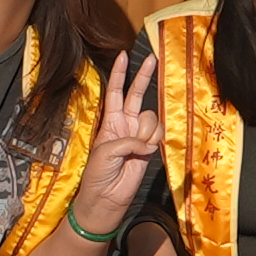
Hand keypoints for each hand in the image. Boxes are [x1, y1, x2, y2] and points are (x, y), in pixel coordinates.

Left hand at [81, 50, 160, 221]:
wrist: (106, 200)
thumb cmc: (97, 175)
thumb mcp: (105, 152)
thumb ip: (127, 140)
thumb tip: (148, 142)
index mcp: (109, 122)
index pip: (116, 92)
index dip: (120, 74)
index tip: (123, 56)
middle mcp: (125, 125)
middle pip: (136, 94)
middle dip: (144, 76)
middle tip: (152, 59)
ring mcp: (139, 136)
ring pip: (151, 118)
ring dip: (146, 131)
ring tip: (137, 148)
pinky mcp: (150, 148)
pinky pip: (158, 134)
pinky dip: (153, 141)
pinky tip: (145, 151)